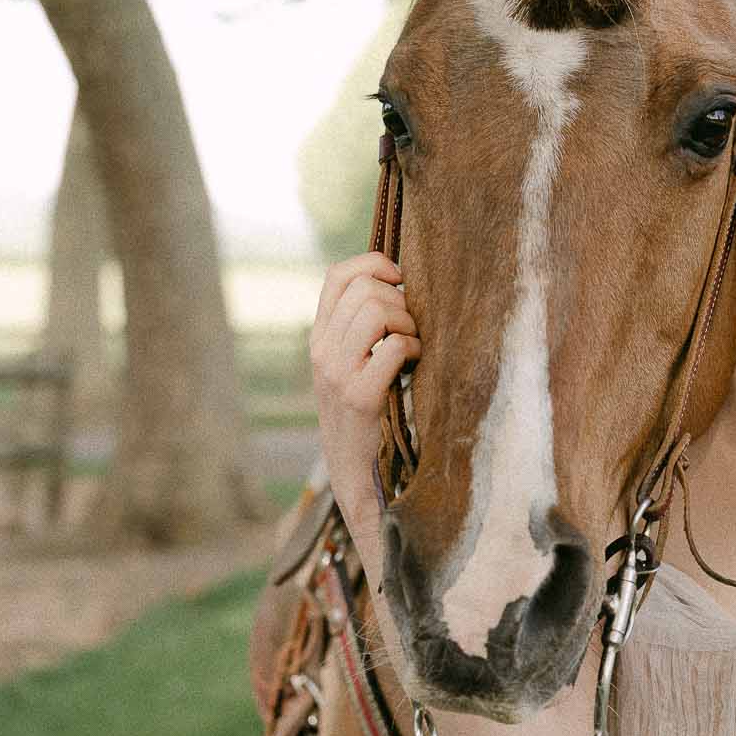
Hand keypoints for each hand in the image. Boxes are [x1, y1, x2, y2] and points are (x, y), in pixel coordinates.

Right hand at [309, 253, 420, 521]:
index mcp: (319, 336)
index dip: (374, 264)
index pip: (338, 275)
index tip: (400, 281)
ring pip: (379, 312)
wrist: (353, 471)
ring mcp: (337, 372)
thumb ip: (361, 326)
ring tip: (413, 345)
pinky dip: (414, 349)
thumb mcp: (350, 363)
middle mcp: (322, 350)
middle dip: (400, 300)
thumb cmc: (364, 412)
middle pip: (366, 289)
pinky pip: (395, 347)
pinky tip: (415, 365)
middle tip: (410, 328)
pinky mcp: (360, 396)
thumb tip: (398, 282)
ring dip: (408, 323)